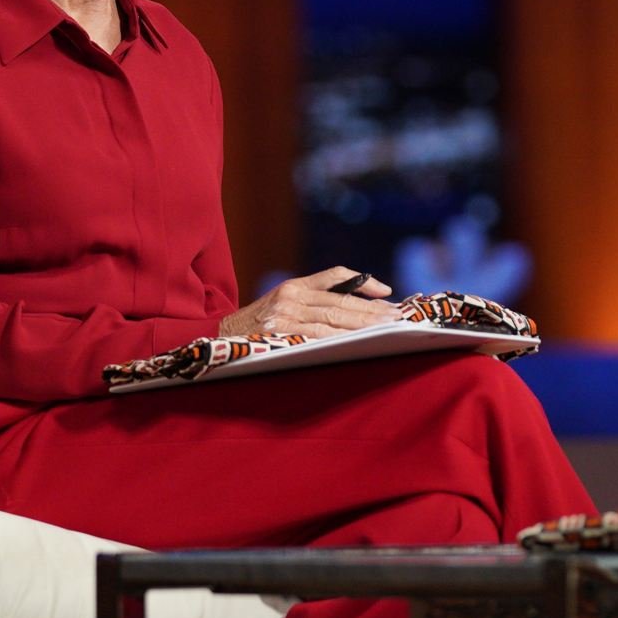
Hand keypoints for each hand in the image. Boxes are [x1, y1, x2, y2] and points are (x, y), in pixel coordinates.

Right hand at [218, 266, 399, 338]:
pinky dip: (341, 339)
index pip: (335, 275)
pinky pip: (318, 335)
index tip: (386, 292)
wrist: (220, 338)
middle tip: (397, 317)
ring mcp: (285, 315)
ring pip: (333, 318)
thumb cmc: (258, 326)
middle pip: (341, 301)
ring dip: (363, 325)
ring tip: (386, 330)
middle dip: (372, 310)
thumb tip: (358, 306)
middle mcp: (291, 295)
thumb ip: (314, 300)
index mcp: (294, 285)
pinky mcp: (280, 333)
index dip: (363, 282)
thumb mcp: (282, 304)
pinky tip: (359, 342)